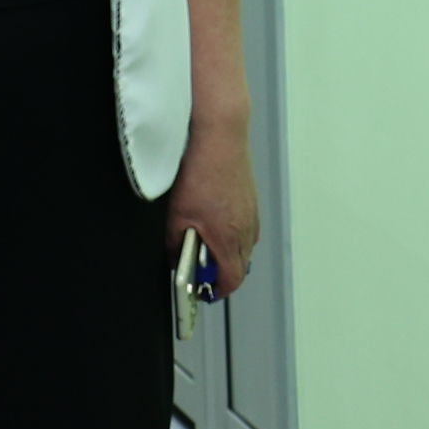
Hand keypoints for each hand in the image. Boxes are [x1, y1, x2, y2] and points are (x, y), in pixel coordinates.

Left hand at [164, 131, 263, 298]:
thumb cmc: (201, 171)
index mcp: (229, 238)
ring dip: (227, 252)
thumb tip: (177, 258)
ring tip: (205, 243)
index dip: (217, 290)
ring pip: (244, 246)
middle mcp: (246, 229)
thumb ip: (176, 244)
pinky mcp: (251, 201)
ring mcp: (252, 214)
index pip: (232, 279)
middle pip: (240, 266)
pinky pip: (246, 228)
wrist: (219, 138)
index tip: (205, 291)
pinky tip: (214, 221)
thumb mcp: (176, 215)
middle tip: (200, 268)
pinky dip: (232, 234)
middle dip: (221, 272)